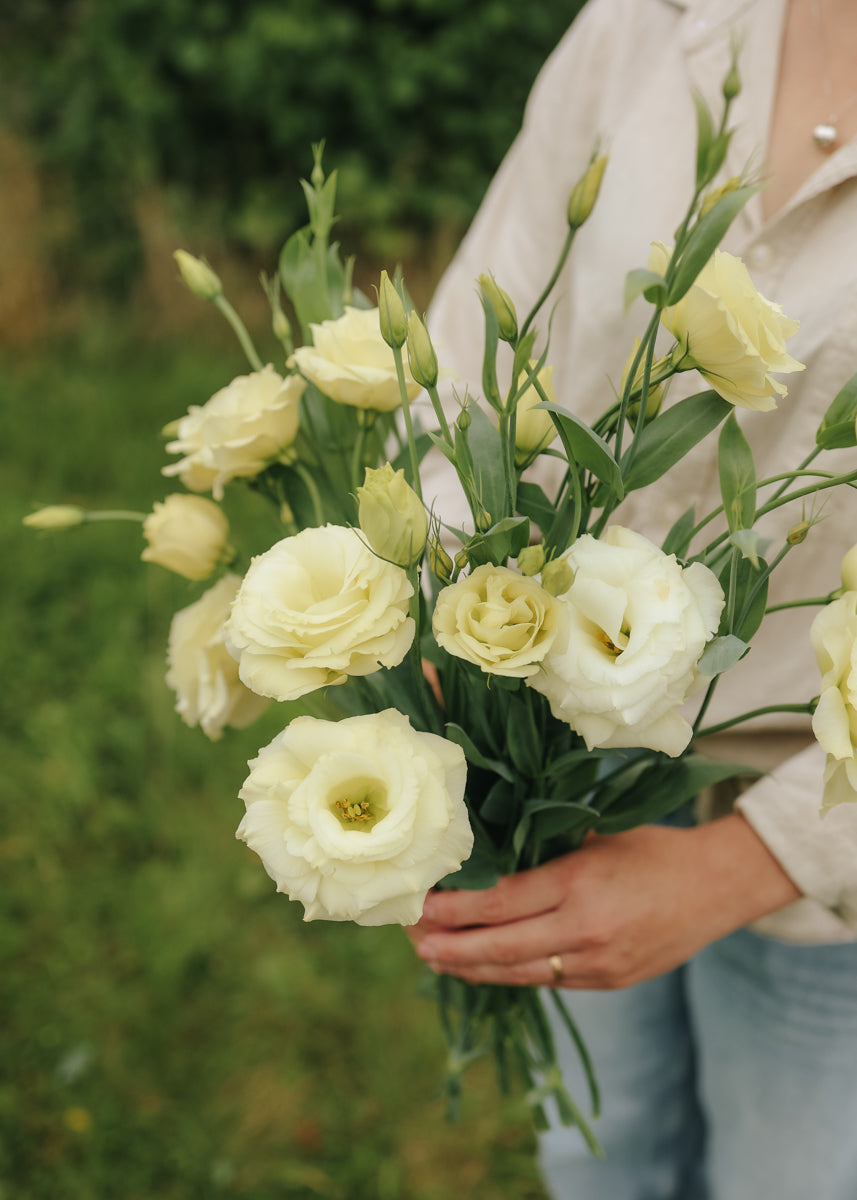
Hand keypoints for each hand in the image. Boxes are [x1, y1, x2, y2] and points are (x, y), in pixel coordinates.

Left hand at [408, 814, 800, 989]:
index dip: (454, 909)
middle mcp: (584, 929)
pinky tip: (483, 968)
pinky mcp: (607, 982)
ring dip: (472, 969)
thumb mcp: (595, 838)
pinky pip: (547, 981)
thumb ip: (546, 852)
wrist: (718, 887)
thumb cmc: (652, 849)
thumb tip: (489, 858)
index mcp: (578, 882)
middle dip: (450, 947)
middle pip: (500, 947)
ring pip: (519, 973)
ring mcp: (597, 963)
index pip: (500, 902)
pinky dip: (510, 974)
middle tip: (412, 941)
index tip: (420, 907)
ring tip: (435, 960)